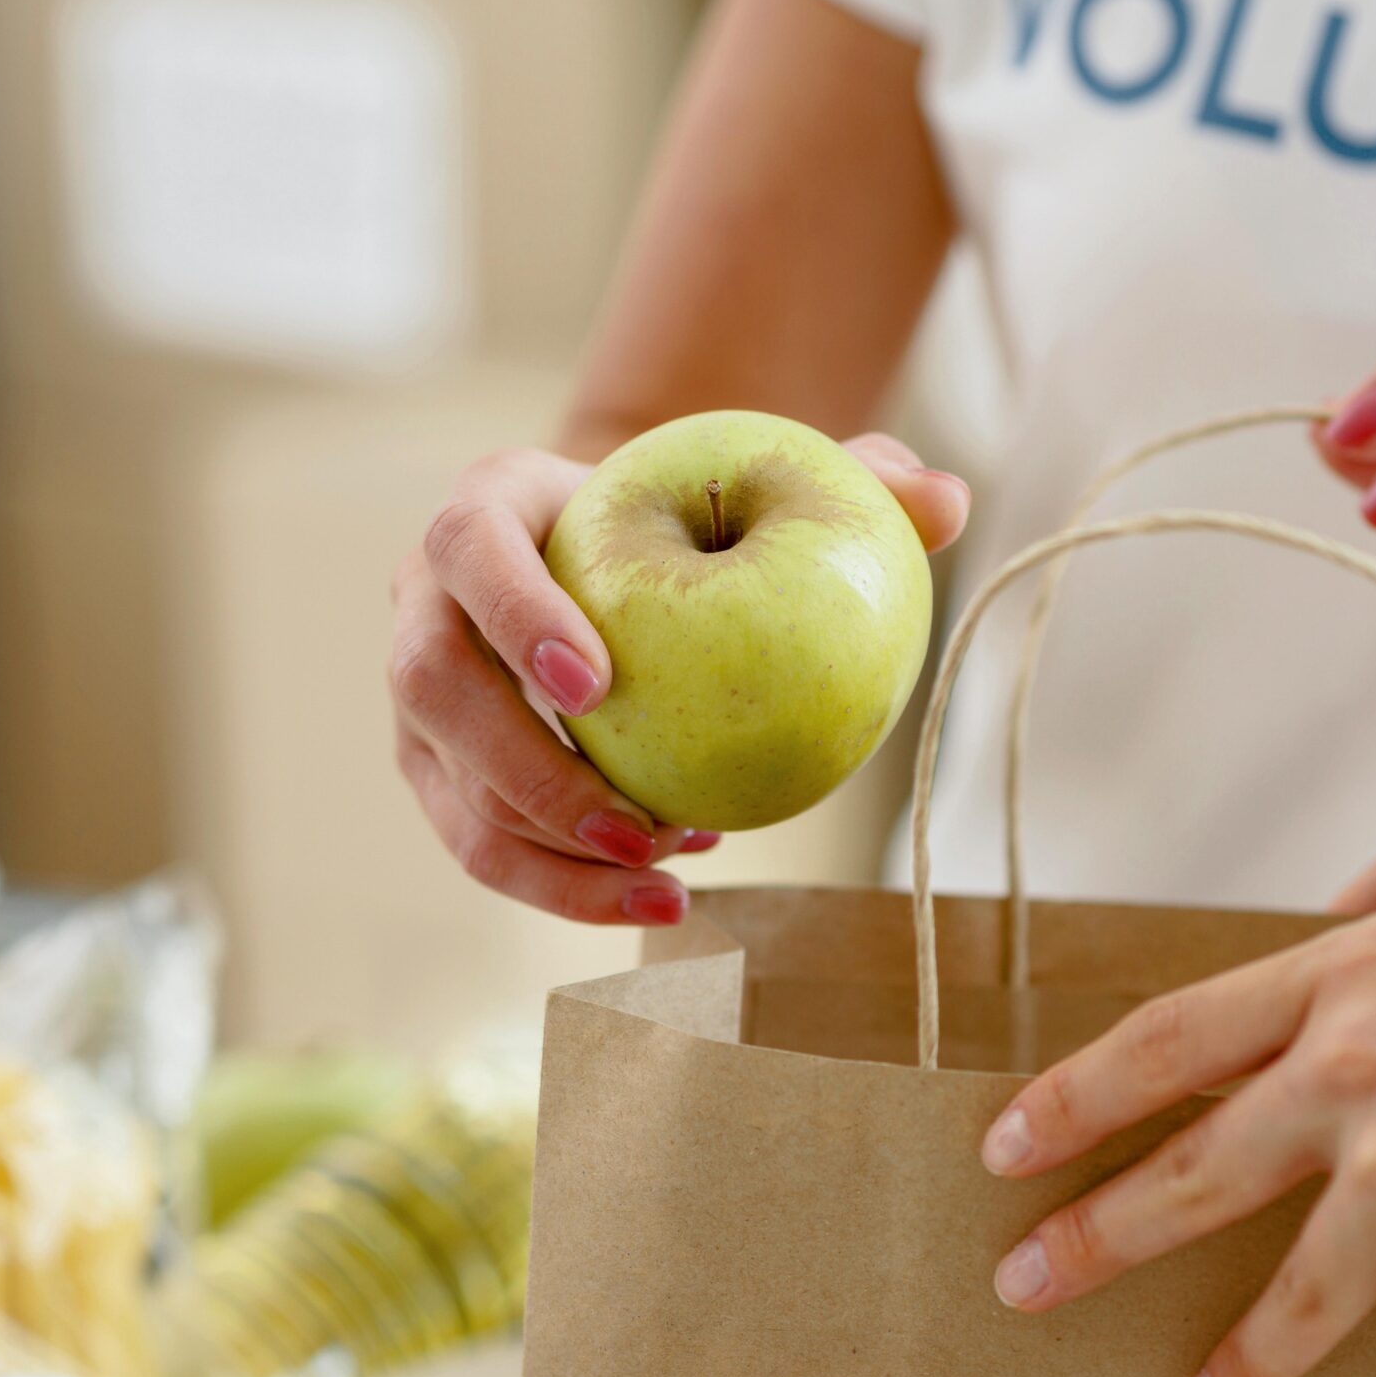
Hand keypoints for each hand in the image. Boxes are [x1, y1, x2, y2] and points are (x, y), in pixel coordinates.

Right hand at [390, 432, 967, 923]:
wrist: (623, 563)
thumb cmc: (700, 517)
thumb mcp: (773, 485)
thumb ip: (858, 480)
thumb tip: (952, 497)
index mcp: (487, 508)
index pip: (468, 546)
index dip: (515, 613)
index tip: (597, 684)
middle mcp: (427, 600)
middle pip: (432, 686)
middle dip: (525, 771)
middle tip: (643, 829)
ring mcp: (423, 698)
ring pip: (452, 791)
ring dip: (551, 854)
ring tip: (667, 881)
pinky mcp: (442, 773)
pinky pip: (483, 846)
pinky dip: (565, 885)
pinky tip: (666, 895)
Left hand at [977, 908, 1375, 1376]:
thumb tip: (1320, 1085)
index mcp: (1360, 971)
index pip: (1175, 1035)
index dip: (1082, 1092)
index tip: (1011, 1138)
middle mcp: (1359, 1067)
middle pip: (1191, 1165)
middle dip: (1095, 1231)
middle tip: (1021, 1277)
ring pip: (1292, 1288)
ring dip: (1241, 1359)